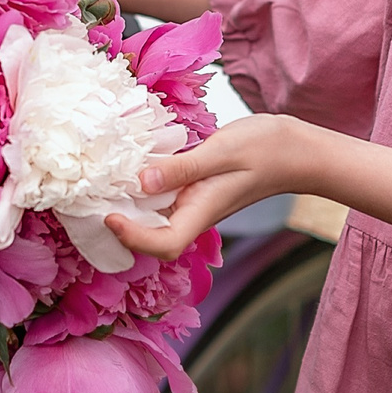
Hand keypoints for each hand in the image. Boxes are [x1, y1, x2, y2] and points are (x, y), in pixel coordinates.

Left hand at [106, 114, 307, 260]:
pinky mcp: (198, 188)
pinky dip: (146, 188)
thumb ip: (184, 167)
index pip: (162, 244)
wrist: (299, 150)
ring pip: (157, 217)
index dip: (132, 238)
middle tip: (92, 200)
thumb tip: (142, 180)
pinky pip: (166, 197)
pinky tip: (133, 165)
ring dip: (131, 206)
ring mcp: (198, 202)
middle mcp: (197, 213)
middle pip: (153, 238)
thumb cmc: (268, 148)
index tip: (108, 216)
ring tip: (103, 183)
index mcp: (203, 211)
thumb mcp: (223, 150)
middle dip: (122, 227)